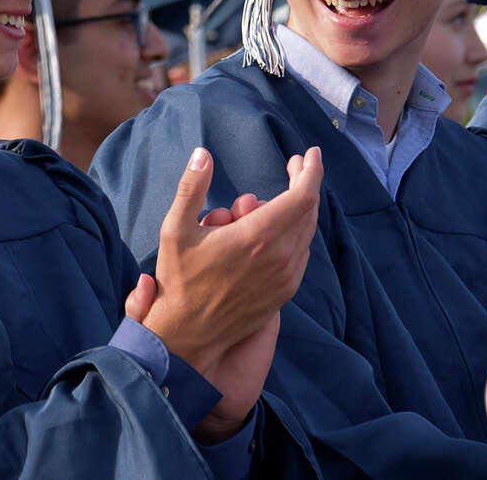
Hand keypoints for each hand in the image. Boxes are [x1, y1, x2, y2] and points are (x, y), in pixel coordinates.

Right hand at [142, 146, 320, 414]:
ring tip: (282, 194)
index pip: (303, 196)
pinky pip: (301, 254)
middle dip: (306, 183)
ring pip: (306, 233)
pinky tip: (280, 227)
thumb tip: (203, 154)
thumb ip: (191, 188)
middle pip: (309, 211)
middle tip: (295, 166)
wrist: (190, 334)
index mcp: (258, 237)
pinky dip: (296, 232)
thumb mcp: (175, 229)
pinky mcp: (285, 292)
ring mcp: (286, 277)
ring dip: (300, 208)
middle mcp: (281, 257)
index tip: (310, 153)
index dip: (311, 171)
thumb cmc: (180, 280)